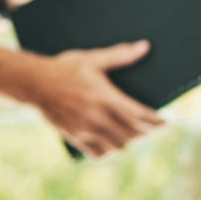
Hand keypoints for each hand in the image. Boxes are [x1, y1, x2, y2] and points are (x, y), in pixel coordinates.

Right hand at [21, 41, 164, 157]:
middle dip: (145, 131)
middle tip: (152, 127)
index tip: (166, 122)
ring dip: (129, 141)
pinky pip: (98, 153)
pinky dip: (109, 150)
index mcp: (106, 98)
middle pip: (132, 133)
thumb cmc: (65, 68)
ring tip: (134, 134)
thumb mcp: (93, 59)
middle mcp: (98, 118)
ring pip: (117, 145)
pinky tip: (112, 143)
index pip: (140, 115)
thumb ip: (120, 55)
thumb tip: (145, 47)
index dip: (156, 121)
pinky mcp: (75, 137)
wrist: (34, 83)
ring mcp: (86, 130)